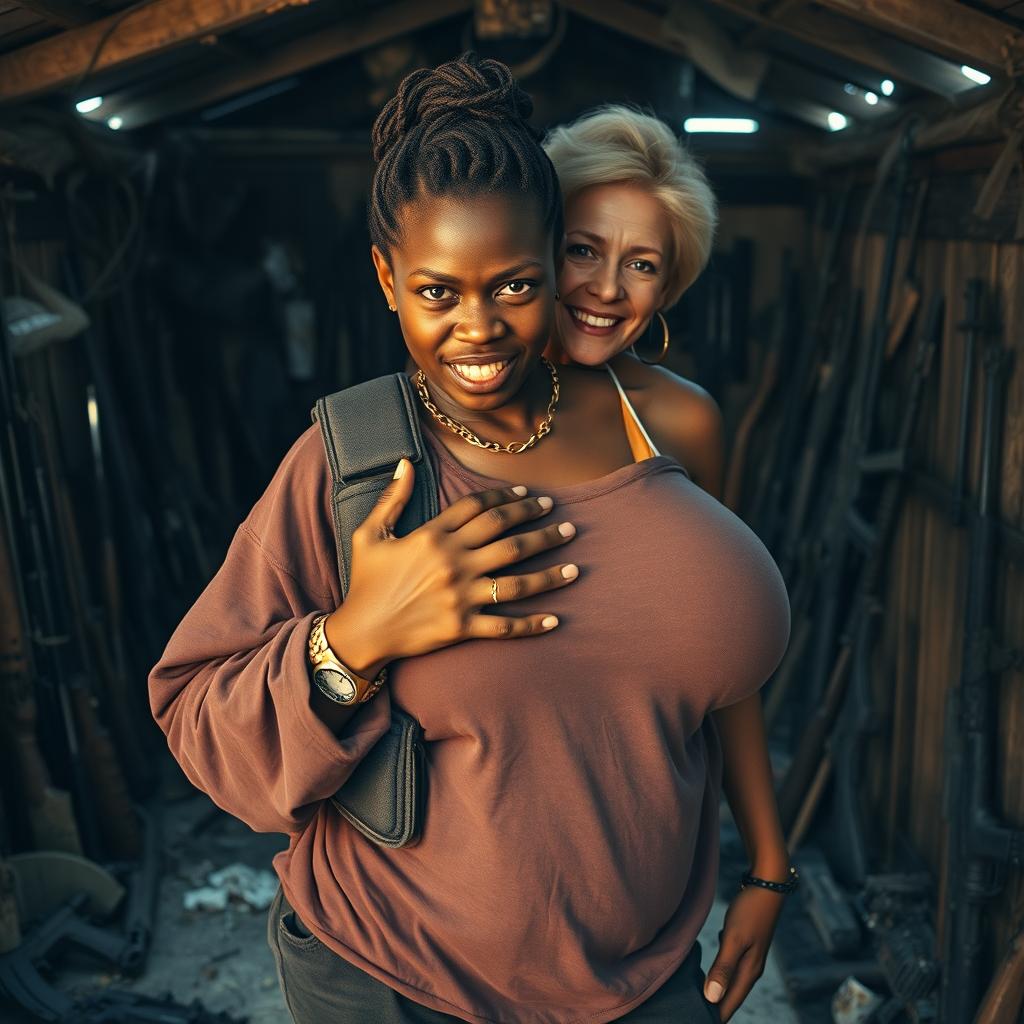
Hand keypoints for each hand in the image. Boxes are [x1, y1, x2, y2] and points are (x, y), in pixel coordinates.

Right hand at [325, 458, 577, 674]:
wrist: (361, 632)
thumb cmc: (365, 582)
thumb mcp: (369, 534)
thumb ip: (391, 498)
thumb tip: (404, 463)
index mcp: (432, 536)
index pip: (479, 508)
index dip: (508, 498)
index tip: (530, 496)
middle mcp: (452, 562)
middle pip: (507, 537)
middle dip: (540, 528)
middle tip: (566, 524)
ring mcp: (459, 596)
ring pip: (516, 581)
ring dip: (549, 573)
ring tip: (575, 568)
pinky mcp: (462, 627)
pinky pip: (504, 625)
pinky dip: (531, 625)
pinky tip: (555, 620)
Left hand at [703, 885, 783, 1020]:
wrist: (767, 886)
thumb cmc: (750, 912)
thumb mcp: (734, 939)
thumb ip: (724, 968)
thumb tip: (712, 998)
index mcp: (749, 972)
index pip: (730, 1003)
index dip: (715, 1016)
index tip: (696, 1021)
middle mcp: (751, 969)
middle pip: (731, 996)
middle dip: (714, 1007)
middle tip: (692, 1013)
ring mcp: (749, 957)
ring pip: (730, 982)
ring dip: (716, 991)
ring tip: (697, 999)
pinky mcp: (744, 945)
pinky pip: (729, 967)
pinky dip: (718, 974)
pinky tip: (706, 973)